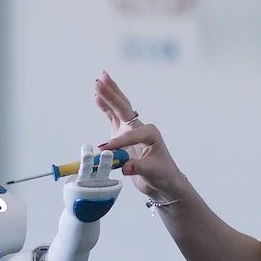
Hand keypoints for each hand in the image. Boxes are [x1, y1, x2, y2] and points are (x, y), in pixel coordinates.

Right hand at [93, 70, 192, 206]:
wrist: (164, 181)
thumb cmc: (163, 175)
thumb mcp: (152, 172)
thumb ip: (138, 168)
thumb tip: (125, 168)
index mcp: (150, 134)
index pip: (130, 135)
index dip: (118, 142)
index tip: (105, 150)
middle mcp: (141, 128)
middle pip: (124, 108)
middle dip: (112, 95)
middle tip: (100, 80)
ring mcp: (131, 130)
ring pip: (118, 109)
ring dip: (108, 95)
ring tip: (99, 79)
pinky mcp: (123, 136)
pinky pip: (112, 118)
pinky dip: (105, 108)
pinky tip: (97, 98)